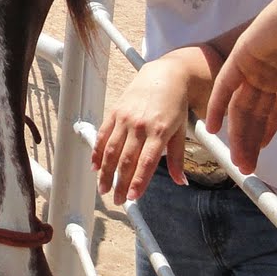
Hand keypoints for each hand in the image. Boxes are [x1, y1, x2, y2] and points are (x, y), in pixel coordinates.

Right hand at [94, 60, 189, 205]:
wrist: (164, 75)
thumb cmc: (175, 105)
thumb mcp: (181, 131)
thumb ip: (177, 158)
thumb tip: (181, 181)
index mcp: (159, 132)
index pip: (146, 163)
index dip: (137, 182)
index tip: (131, 197)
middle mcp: (140, 126)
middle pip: (125, 160)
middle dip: (119, 183)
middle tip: (116, 199)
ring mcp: (125, 118)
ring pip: (111, 150)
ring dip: (105, 172)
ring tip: (103, 188)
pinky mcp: (115, 112)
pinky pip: (103, 135)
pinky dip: (97, 152)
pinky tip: (95, 166)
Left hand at [205, 0, 276, 172]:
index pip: (272, 115)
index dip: (264, 135)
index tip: (258, 157)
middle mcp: (269, 75)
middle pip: (253, 115)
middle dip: (249, 141)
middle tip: (245, 167)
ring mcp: (254, 66)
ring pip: (240, 106)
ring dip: (236, 132)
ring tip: (236, 159)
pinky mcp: (242, 56)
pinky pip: (225, 85)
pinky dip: (217, 105)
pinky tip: (212, 127)